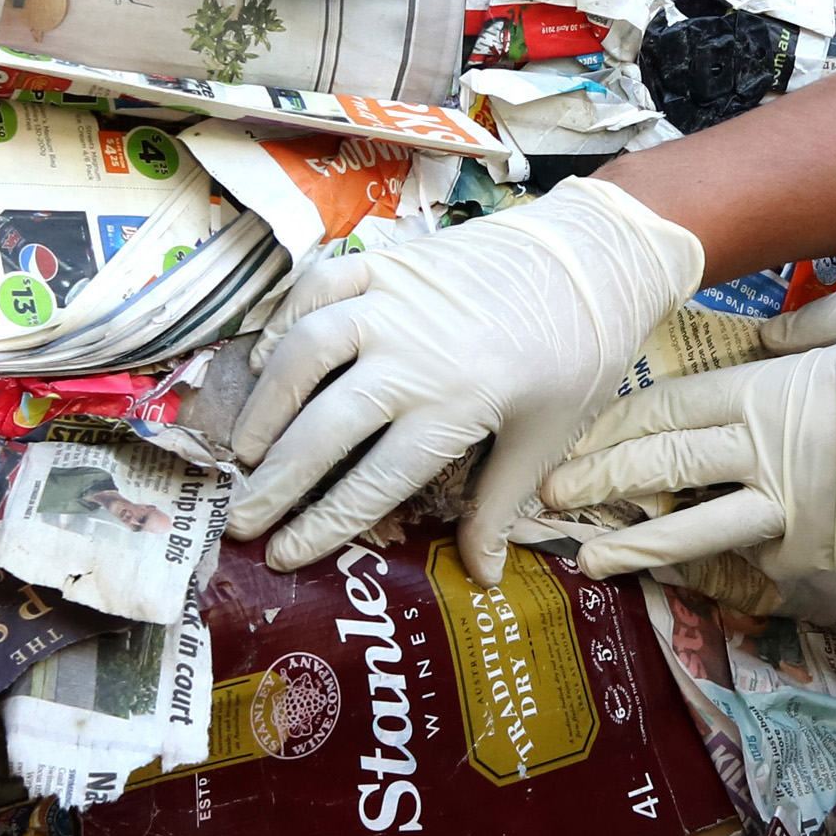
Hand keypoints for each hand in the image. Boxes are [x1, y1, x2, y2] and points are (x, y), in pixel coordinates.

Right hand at [226, 175, 704, 577]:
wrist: (594, 257)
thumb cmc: (577, 354)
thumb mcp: (545, 438)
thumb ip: (499, 506)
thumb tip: (484, 579)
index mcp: (455, 407)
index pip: (372, 481)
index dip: (322, 525)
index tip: (283, 554)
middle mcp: (412, 355)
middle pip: (324, 427)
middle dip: (276, 481)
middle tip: (241, 518)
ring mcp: (393, 301)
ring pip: (305, 351)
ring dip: (268, 403)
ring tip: (247, 449)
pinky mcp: (388, 261)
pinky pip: (318, 287)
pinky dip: (285, 318)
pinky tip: (268, 357)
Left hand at [542, 281, 835, 585]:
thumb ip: (811, 320)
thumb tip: (768, 337)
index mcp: (767, 392)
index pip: (669, 407)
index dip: (616, 422)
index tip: (576, 434)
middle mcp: (763, 454)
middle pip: (662, 468)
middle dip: (598, 483)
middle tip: (549, 499)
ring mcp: (787, 511)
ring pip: (693, 530)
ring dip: (636, 547)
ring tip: (591, 562)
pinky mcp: (818, 553)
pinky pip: (762, 556)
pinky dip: (732, 561)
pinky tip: (703, 569)